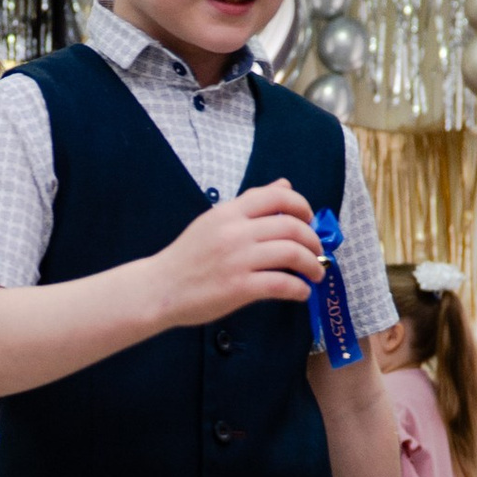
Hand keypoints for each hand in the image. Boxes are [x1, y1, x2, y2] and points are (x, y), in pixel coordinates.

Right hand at [151, 179, 324, 328]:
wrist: (160, 288)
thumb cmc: (188, 256)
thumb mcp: (215, 220)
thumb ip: (250, 204)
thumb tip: (285, 184)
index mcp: (230, 212)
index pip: (278, 197)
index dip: (302, 206)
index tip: (309, 220)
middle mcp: (236, 232)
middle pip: (292, 227)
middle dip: (313, 241)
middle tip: (317, 252)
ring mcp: (238, 260)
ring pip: (292, 254)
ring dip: (313, 265)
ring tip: (316, 273)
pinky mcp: (240, 287)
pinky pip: (282, 284)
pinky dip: (300, 288)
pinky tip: (301, 292)